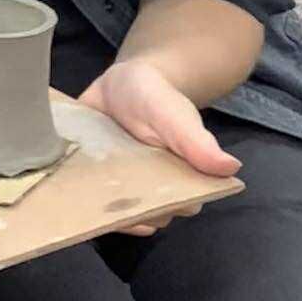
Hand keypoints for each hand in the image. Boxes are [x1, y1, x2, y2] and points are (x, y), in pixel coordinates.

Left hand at [80, 58, 240, 235]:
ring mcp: (121, 190)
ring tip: (89, 197)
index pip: (177, 209)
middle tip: (110, 195)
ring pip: (115, 215)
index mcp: (182, 183)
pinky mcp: (94, 183)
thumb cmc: (157, 100)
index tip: (145, 203)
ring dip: (102, 211)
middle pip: (143, 217)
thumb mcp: (175, 116)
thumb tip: (230, 168)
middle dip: (128, 212)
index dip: (162, 208)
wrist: (123, 83)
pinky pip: (88, 203)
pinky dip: (79, 202)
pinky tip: (71, 196)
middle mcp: (153, 193)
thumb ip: (197, 142)